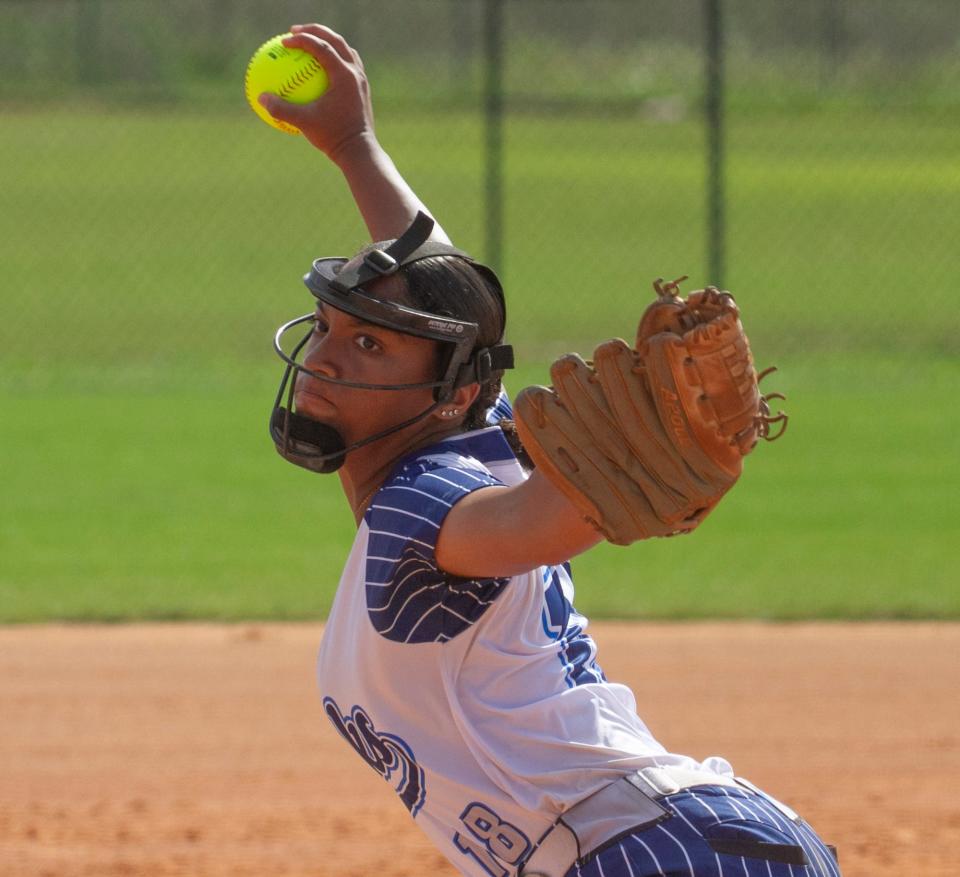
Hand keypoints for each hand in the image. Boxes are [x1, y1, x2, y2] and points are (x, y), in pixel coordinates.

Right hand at [258, 24, 374, 163]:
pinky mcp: (362, 89)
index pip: (321, 47)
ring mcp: (361, 80)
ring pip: (345, 50)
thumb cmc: (333, 137)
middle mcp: (355, 73)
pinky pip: (348, 66)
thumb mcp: (304, 123)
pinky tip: (320, 67)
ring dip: (327, 41)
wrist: (360, 152)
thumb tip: (260, 98)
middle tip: (294, 31)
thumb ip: (281, 109)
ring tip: (309, 42)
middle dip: (314, 31)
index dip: (301, 39)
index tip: (283, 41)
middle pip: (335, 40)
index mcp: (343, 75)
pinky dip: (334, 59)